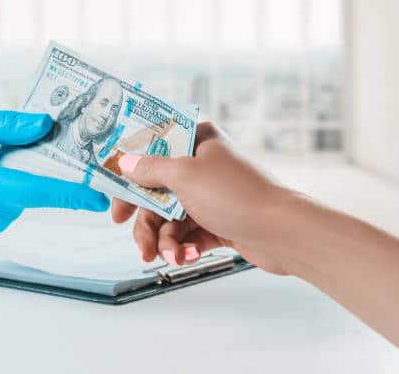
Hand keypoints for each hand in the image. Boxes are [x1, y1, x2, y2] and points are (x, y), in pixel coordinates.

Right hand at [0, 106, 108, 232]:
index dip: (66, 193)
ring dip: (35, 179)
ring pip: (26, 198)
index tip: (98, 197)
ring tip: (19, 157)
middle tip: (92, 177)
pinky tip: (2, 172)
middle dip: (66, 186)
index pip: (27, 189)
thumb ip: (2, 125)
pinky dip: (19, 186)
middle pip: (35, 197)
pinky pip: (15, 202)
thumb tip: (46, 125)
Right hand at [112, 122, 290, 274]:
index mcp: (197, 142)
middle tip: (135, 239)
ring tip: (169, 257)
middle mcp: (203, 165)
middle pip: (157, 191)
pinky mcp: (218, 221)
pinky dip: (184, 246)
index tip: (115, 197)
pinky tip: (188, 256)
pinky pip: (189, 234)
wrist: (282, 234)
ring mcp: (211, 195)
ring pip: (171, 217)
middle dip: (146, 220)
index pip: (153, 151)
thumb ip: (150, 169)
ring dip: (165, 240)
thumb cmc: (235, 195)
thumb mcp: (184, 176)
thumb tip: (125, 161)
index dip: (130, 175)